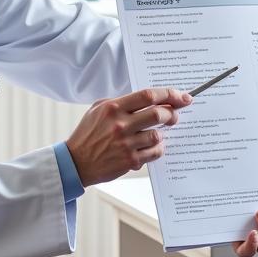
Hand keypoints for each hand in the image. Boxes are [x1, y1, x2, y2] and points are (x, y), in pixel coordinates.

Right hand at [66, 87, 191, 186]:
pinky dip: (157, 148)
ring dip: (161, 133)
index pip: (148, 95)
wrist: (76, 162)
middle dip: (172, 113)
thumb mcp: (98, 109)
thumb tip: (153, 99)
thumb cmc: (89, 133)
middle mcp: (120, 125)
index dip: (169, 94)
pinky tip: (151, 146)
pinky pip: (154, 152)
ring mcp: (126, 144)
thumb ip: (122, 102)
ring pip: (158, 135)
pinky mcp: (130, 161)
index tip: (182, 97)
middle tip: (174, 116)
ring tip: (155, 133)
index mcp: (113, 107)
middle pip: (158, 113)